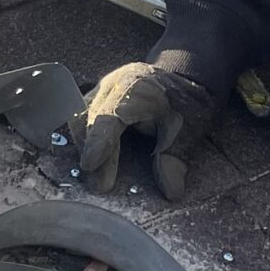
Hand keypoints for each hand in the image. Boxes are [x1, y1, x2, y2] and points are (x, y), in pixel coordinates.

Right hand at [72, 63, 213, 200]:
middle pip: (90, 118)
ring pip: (80, 120)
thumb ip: (176, 158)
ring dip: (86, 150)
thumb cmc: (184, 103)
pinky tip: (94, 164)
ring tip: (98, 177)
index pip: (111, 114)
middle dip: (92, 153)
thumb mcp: (189, 129)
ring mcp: (101, 92)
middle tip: (101, 186)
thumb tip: (170, 192)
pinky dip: (86, 143)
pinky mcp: (95, 102)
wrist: (181, 79)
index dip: (99, 140)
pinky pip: (82, 122)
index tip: (90, 164)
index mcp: (137, 87)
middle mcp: (113, 86)